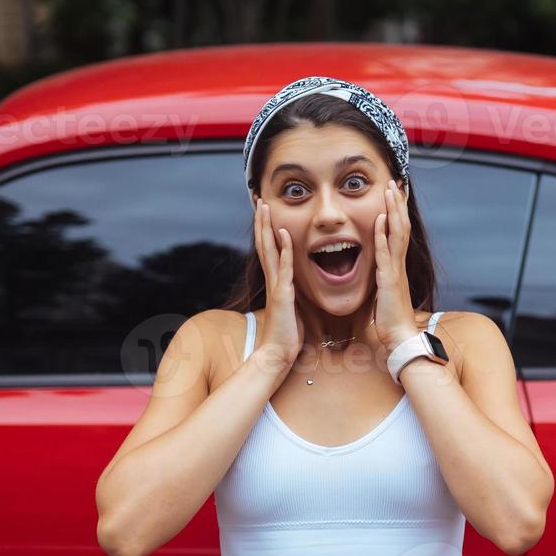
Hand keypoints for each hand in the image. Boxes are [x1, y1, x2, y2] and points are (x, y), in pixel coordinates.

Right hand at [252, 195, 303, 370]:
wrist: (277, 355)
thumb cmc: (287, 335)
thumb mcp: (291, 308)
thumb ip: (292, 294)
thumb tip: (296, 287)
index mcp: (276, 282)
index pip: (269, 250)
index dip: (266, 230)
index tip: (265, 211)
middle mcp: (273, 280)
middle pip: (263, 244)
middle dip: (261, 221)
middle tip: (259, 199)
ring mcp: (276, 286)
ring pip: (269, 251)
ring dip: (267, 228)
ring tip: (265, 207)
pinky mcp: (283, 295)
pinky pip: (284, 268)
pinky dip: (285, 250)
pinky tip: (286, 234)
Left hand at [373, 179, 420, 350]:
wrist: (399, 338)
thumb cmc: (391, 319)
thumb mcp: (386, 292)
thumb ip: (384, 277)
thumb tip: (381, 271)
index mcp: (397, 266)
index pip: (400, 232)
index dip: (399, 211)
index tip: (397, 192)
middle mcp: (399, 264)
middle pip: (402, 226)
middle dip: (398, 203)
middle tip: (395, 181)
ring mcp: (395, 270)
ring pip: (397, 234)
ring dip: (393, 211)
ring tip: (390, 190)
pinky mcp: (388, 280)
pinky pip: (384, 253)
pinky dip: (382, 236)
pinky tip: (380, 220)